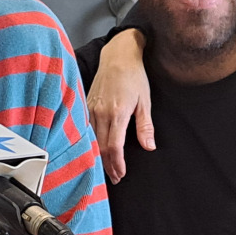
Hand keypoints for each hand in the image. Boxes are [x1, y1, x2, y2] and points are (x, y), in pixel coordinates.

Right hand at [87, 29, 152, 181]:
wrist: (118, 56)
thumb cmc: (134, 76)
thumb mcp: (145, 101)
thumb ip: (145, 125)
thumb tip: (149, 146)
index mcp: (117, 112)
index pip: (114, 146)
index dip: (117, 163)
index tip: (121, 174)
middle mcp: (101, 112)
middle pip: (101, 147)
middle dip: (108, 165)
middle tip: (115, 179)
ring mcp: (91, 109)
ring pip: (91, 140)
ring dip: (98, 156)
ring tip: (106, 169)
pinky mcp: (86, 105)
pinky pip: (86, 129)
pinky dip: (90, 143)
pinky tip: (95, 150)